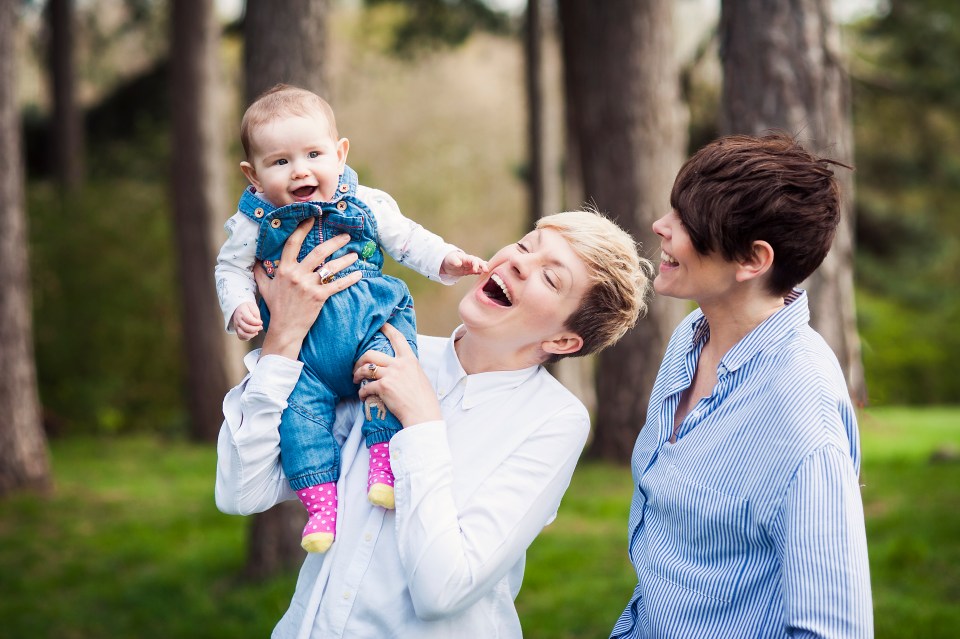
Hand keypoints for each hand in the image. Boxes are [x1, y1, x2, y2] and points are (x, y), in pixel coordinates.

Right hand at [232, 302, 262, 339]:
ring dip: (251, 335)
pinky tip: (252, 334)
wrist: (240, 307)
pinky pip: (240, 337)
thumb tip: (258, 325)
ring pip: (242, 334)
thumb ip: (256, 316)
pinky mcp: (237, 330)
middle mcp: (237, 319)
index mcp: (242, 312)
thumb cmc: (249, 307)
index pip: (249, 320)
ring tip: (256, 332)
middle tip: (260, 327)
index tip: (261, 322)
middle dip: (256, 329)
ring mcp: (236, 325)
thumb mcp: (254, 307)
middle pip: (246, 328)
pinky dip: (247, 337)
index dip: (257, 323)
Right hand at [255, 218, 361, 359]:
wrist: (284, 328)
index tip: (313, 219)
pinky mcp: (319, 297)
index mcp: (284, 269)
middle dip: (334, 242)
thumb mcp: (264, 288)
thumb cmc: (276, 307)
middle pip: (318, 252)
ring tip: (354, 254)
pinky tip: (358, 274)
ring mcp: (308, 286)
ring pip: (330, 267)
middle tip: (346, 236)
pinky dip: (349, 279)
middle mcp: (297, 274)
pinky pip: (337, 285)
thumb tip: (256, 261)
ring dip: (345, 260)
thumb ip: (261, 273)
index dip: (303, 229)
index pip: (293, 243)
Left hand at [352, 323, 441, 427]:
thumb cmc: (424, 400)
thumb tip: (398, 367)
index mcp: (410, 360)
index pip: (397, 338)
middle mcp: (399, 364)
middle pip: (371, 354)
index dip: (387, 329)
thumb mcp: (420, 377)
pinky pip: (365, 387)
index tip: (380, 325)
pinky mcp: (383, 387)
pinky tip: (363, 397)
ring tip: (355, 380)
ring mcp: (391, 375)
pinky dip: (361, 393)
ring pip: (365, 369)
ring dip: (357, 374)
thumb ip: (408, 369)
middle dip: (360, 360)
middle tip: (357, 367)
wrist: (423, 415)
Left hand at [440, 249, 487, 277]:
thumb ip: (455, 261)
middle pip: (479, 262)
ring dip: (484, 268)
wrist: (447, 263)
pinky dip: (480, 273)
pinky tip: (485, 276)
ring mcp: (470, 266)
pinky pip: (476, 272)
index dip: (476, 264)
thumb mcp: (451, 259)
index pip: (474, 260)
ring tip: (489, 272)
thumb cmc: (449, 259)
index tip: (475, 270)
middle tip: (486, 271)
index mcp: (467, 258)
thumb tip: (459, 264)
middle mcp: (470, 262)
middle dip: (483, 266)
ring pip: (479, 267)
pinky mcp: (469, 271)